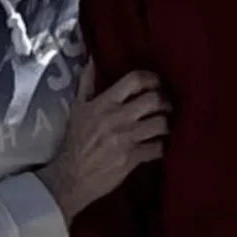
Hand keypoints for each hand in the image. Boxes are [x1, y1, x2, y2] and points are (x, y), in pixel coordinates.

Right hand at [39, 64, 168, 223]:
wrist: (70, 176)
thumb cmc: (75, 141)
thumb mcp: (77, 109)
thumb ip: (86, 84)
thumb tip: (91, 60)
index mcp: (103, 103)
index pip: (134, 80)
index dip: (152, 79)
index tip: (157, 83)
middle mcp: (117, 118)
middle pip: (154, 100)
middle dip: (165, 102)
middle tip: (166, 106)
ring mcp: (126, 139)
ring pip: (160, 124)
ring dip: (166, 125)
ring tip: (164, 127)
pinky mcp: (132, 158)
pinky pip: (157, 148)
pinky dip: (161, 147)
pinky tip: (157, 146)